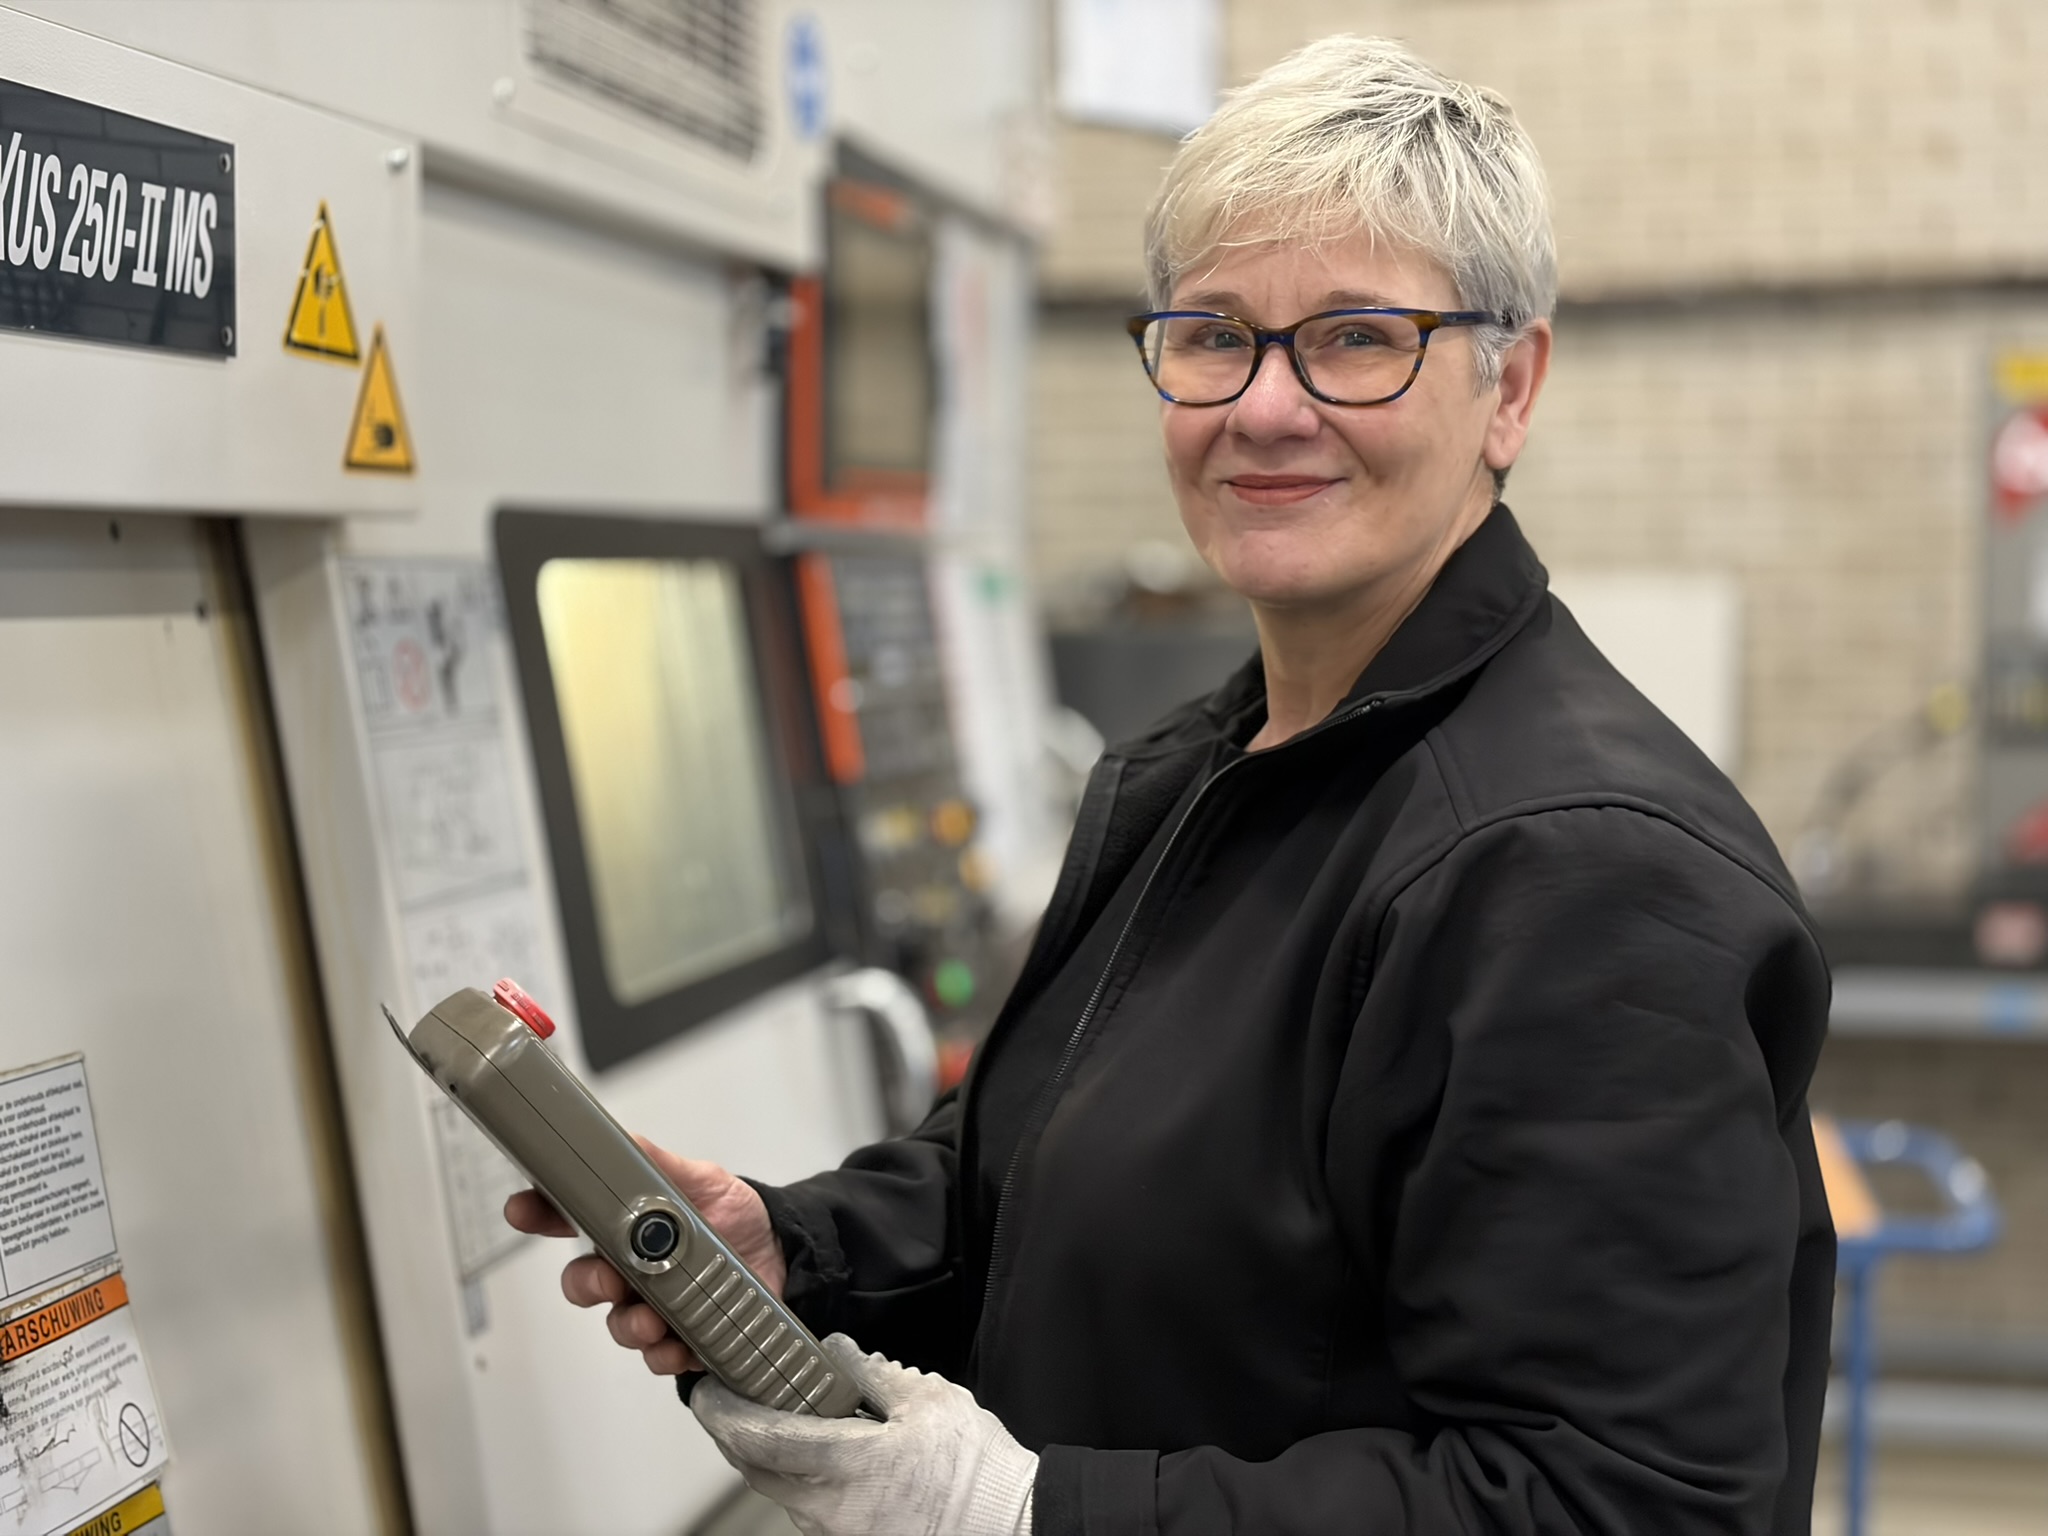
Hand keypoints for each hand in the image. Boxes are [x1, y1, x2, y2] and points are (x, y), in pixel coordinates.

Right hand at [503, 1137, 786, 1375]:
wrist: (786, 1252)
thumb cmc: (735, 1215)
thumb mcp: (701, 1179)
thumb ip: (658, 1164)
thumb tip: (623, 1142)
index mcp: (627, 1225)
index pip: (570, 1220)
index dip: (540, 1214)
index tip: (523, 1209)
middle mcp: (632, 1270)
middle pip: (584, 1283)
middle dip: (586, 1283)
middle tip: (608, 1278)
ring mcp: (654, 1307)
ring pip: (619, 1325)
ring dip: (628, 1325)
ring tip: (651, 1320)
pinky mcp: (683, 1339)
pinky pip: (660, 1356)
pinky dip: (667, 1352)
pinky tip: (681, 1344)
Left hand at [693, 1334, 1035, 1535]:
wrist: (1008, 1524)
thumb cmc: (973, 1469)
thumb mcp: (927, 1400)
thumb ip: (872, 1374)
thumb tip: (837, 1353)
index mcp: (845, 1467)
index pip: (759, 1439)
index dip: (722, 1413)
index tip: (704, 1390)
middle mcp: (829, 1510)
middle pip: (757, 1470)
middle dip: (734, 1434)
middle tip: (727, 1399)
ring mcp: (838, 1534)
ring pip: (781, 1492)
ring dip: (767, 1456)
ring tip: (772, 1418)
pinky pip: (809, 1509)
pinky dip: (798, 1477)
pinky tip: (815, 1453)